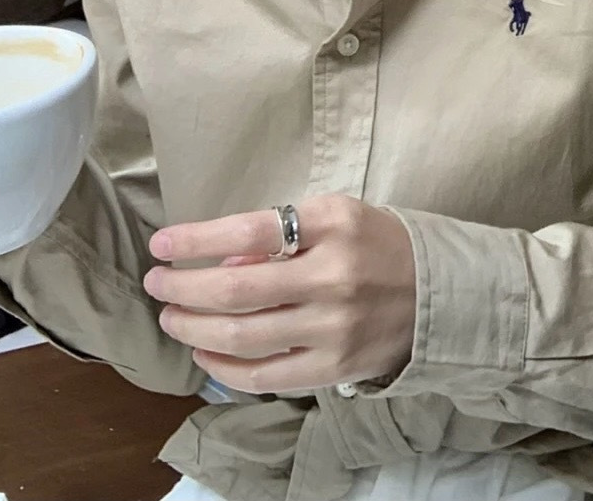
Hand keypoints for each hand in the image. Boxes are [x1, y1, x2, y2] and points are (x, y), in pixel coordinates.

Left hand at [143, 193, 415, 395]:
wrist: (436, 292)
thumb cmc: (373, 244)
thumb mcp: (333, 216)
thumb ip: (279, 235)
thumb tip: (223, 261)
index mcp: (332, 224)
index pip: (248, 230)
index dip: (196, 239)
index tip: (161, 242)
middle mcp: (333, 276)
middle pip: (238, 289)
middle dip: (183, 286)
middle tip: (156, 281)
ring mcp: (334, 328)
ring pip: (244, 335)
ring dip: (194, 326)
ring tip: (170, 315)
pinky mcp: (334, 369)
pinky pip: (266, 375)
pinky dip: (226, 366)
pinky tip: (203, 350)